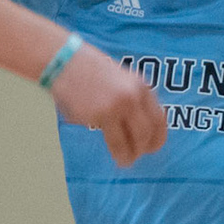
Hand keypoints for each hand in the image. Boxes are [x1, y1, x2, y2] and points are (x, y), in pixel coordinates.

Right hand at [49, 46, 166, 166]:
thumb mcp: (120, 78)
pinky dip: (117, 152)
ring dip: (131, 155)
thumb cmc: (89, 70)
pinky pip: (114, 141)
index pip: (159, 118)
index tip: (154, 145)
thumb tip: (139, 124)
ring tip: (127, 161)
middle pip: (148, 131)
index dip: (159, 136)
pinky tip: (117, 157)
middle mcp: (133, 96)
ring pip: (133, 140)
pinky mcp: (100, 116)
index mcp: (140, 85)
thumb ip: (132, 97)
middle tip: (140, 155)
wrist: (64, 61)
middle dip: (146, 148)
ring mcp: (117, 106)